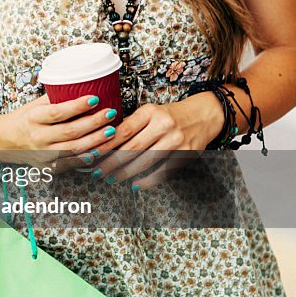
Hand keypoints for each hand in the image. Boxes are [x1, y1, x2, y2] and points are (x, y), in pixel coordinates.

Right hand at [0, 92, 120, 166]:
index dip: (78, 106)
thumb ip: (57, 97)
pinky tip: (100, 150)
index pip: (58, 112)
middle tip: (110, 113)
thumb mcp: (36, 104)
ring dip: (96, 141)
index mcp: (33, 118)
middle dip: (94, 122)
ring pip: (74, 149)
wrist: (6, 141)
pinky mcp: (48, 167)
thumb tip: (83, 84)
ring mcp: (43, 154)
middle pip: (70, 131)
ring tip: (111, 131)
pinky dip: (87, 158)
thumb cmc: (25, 118)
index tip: (95, 98)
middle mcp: (38, 137)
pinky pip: (71, 163)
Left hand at [84, 92, 223, 189]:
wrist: (203, 115)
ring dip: (126, 173)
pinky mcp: (186, 154)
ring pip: (146, 161)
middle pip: (132, 148)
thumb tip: (105, 142)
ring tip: (112, 179)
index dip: (106, 145)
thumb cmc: (170, 115)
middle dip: (112, 162)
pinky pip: (163, 171)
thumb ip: (131, 125)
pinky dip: (148, 181)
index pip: (123, 131)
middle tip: (98, 171)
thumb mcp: (150, 112)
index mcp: (150, 112)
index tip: (93, 154)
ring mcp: (176, 140)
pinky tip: (135, 184)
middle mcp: (163, 125)